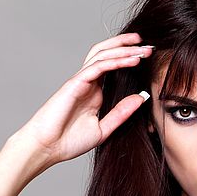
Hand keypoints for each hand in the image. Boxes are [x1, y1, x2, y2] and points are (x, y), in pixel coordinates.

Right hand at [17, 32, 153, 165]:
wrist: (47, 149)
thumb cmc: (69, 141)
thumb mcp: (103, 129)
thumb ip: (121, 113)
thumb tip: (141, 97)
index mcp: (95, 92)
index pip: (113, 67)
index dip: (130, 59)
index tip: (148, 57)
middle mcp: (88, 83)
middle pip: (108, 54)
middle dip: (128, 47)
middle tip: (149, 46)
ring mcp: (80, 81)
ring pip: (103, 56)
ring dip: (123, 49)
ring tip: (142, 47)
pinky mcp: (74, 84)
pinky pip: (97, 67)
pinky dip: (114, 61)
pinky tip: (130, 60)